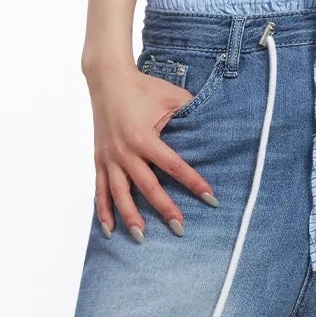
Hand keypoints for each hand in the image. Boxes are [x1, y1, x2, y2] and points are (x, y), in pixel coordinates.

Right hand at [88, 60, 218, 241]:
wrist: (107, 79)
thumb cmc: (143, 87)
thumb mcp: (172, 96)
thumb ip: (192, 112)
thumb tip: (216, 127)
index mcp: (144, 137)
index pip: (174, 166)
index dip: (194, 183)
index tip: (210, 199)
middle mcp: (125, 152)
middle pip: (148, 187)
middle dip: (165, 209)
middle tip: (180, 229)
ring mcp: (109, 158)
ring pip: (120, 194)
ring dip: (131, 217)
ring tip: (142, 237)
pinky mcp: (99, 160)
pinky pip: (100, 190)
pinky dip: (103, 211)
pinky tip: (109, 230)